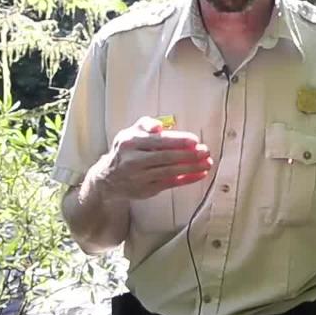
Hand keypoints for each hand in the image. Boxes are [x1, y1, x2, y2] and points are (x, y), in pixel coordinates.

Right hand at [93, 116, 212, 200]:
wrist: (108, 179)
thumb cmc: (125, 152)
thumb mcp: (129, 133)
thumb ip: (145, 124)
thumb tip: (158, 125)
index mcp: (130, 143)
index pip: (158, 141)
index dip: (178, 141)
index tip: (195, 140)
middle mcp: (134, 161)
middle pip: (166, 157)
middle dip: (188, 155)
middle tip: (205, 151)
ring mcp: (140, 177)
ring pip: (170, 172)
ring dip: (191, 168)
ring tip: (207, 162)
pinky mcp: (147, 190)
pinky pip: (171, 184)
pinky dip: (187, 179)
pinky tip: (200, 174)